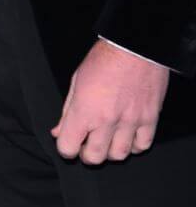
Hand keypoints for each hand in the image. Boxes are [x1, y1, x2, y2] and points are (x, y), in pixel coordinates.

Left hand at [51, 39, 169, 163]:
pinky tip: (126, 136)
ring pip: (119, 155)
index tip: (67, 143)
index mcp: (84, 110)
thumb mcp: (76, 81)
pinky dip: (132, 146)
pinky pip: (141, 146)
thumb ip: (67, 111)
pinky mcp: (149, 119)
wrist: (133, 48)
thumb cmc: (102, 60)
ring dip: (109, 152)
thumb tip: (58, 132)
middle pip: (94, 157)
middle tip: (85, 144)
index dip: (65, 148)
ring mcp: (130, 121)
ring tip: (105, 140)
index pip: (68, 146)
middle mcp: (107, 120)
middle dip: (86, 155)